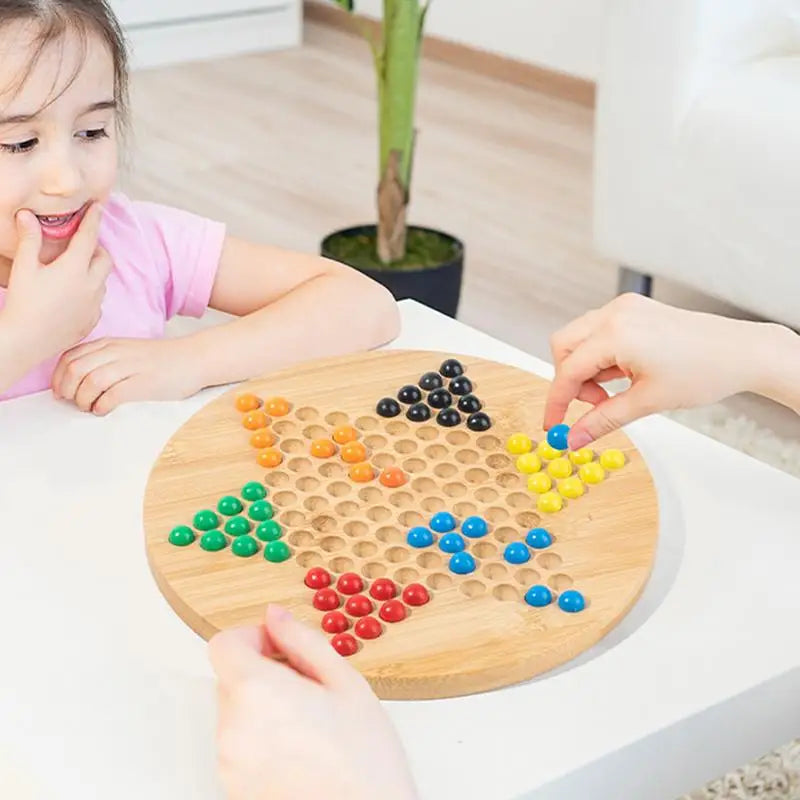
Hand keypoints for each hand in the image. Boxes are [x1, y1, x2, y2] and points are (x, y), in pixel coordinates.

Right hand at [3, 204, 110, 365]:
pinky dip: (91, 293)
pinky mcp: (93, 320)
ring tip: (74, 270)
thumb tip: (27, 214)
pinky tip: (74, 295)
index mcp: (75, 268)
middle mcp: (91, 285)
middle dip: (97, 248)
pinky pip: (98, 301)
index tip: (98, 207)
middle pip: (105, 258)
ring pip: (102, 281)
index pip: (89, 237)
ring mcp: (95, 304)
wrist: (26, 341)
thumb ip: (29, 239)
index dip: (93, 220)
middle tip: (82, 245)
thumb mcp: (24, 268)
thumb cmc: (23, 303)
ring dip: (94, 271)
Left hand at [51, 337, 199, 414]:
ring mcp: (131, 367)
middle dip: (67, 390)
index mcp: (110, 344)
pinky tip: (104, 410)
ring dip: (83, 399)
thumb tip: (78, 379)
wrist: (195, 358)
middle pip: (76, 370)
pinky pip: (112, 395)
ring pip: (90, 381)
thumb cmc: (162, 360)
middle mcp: (116, 352)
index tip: (61, 392)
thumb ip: (105, 359)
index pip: (70, 357)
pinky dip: (102, 405)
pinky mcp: (144, 383)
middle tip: (74, 402)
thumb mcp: (128, 351)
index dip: (58, 377)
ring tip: (89, 407)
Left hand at [208, 605, 418, 799]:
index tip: (280, 646)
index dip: (252, 637)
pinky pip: (240, 745)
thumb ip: (302, 640)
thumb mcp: (345, 682)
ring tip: (309, 722)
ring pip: (236, 712)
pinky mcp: (234, 788)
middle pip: (229, 677)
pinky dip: (262, 738)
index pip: (223, 644)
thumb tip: (275, 616)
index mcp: (257, 692)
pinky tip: (301, 747)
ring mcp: (230, 763)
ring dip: (263, 705)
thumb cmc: (365, 760)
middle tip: (307, 686)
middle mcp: (233, 728)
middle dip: (263, 672)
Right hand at [544, 293, 756, 448]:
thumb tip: (575, 437)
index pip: (567, 370)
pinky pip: (599, 332)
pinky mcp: (634, 309)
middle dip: (569, 379)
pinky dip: (601, 356)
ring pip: (579, 338)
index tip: (552, 424)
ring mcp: (625, 308)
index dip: (556, 402)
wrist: (743, 352)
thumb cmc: (705, 370)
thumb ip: (603, 420)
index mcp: (616, 333)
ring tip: (615, 390)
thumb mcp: (647, 402)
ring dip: (586, 368)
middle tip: (593, 403)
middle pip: (563, 346)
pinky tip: (624, 373)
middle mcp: (616, 313)